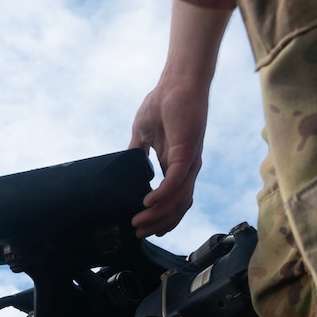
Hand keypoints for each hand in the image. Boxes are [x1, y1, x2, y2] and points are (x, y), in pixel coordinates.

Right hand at [129, 74, 211, 236]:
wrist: (177, 83)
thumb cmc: (163, 103)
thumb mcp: (143, 132)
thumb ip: (137, 151)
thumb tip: (127, 166)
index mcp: (175, 165)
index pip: (172, 201)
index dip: (160, 218)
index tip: (142, 227)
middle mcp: (186, 169)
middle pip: (177, 208)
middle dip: (158, 224)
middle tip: (139, 233)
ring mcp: (188, 163)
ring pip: (177, 200)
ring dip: (158, 215)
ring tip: (139, 222)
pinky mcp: (186, 153)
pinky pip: (176, 182)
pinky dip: (162, 196)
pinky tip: (147, 202)